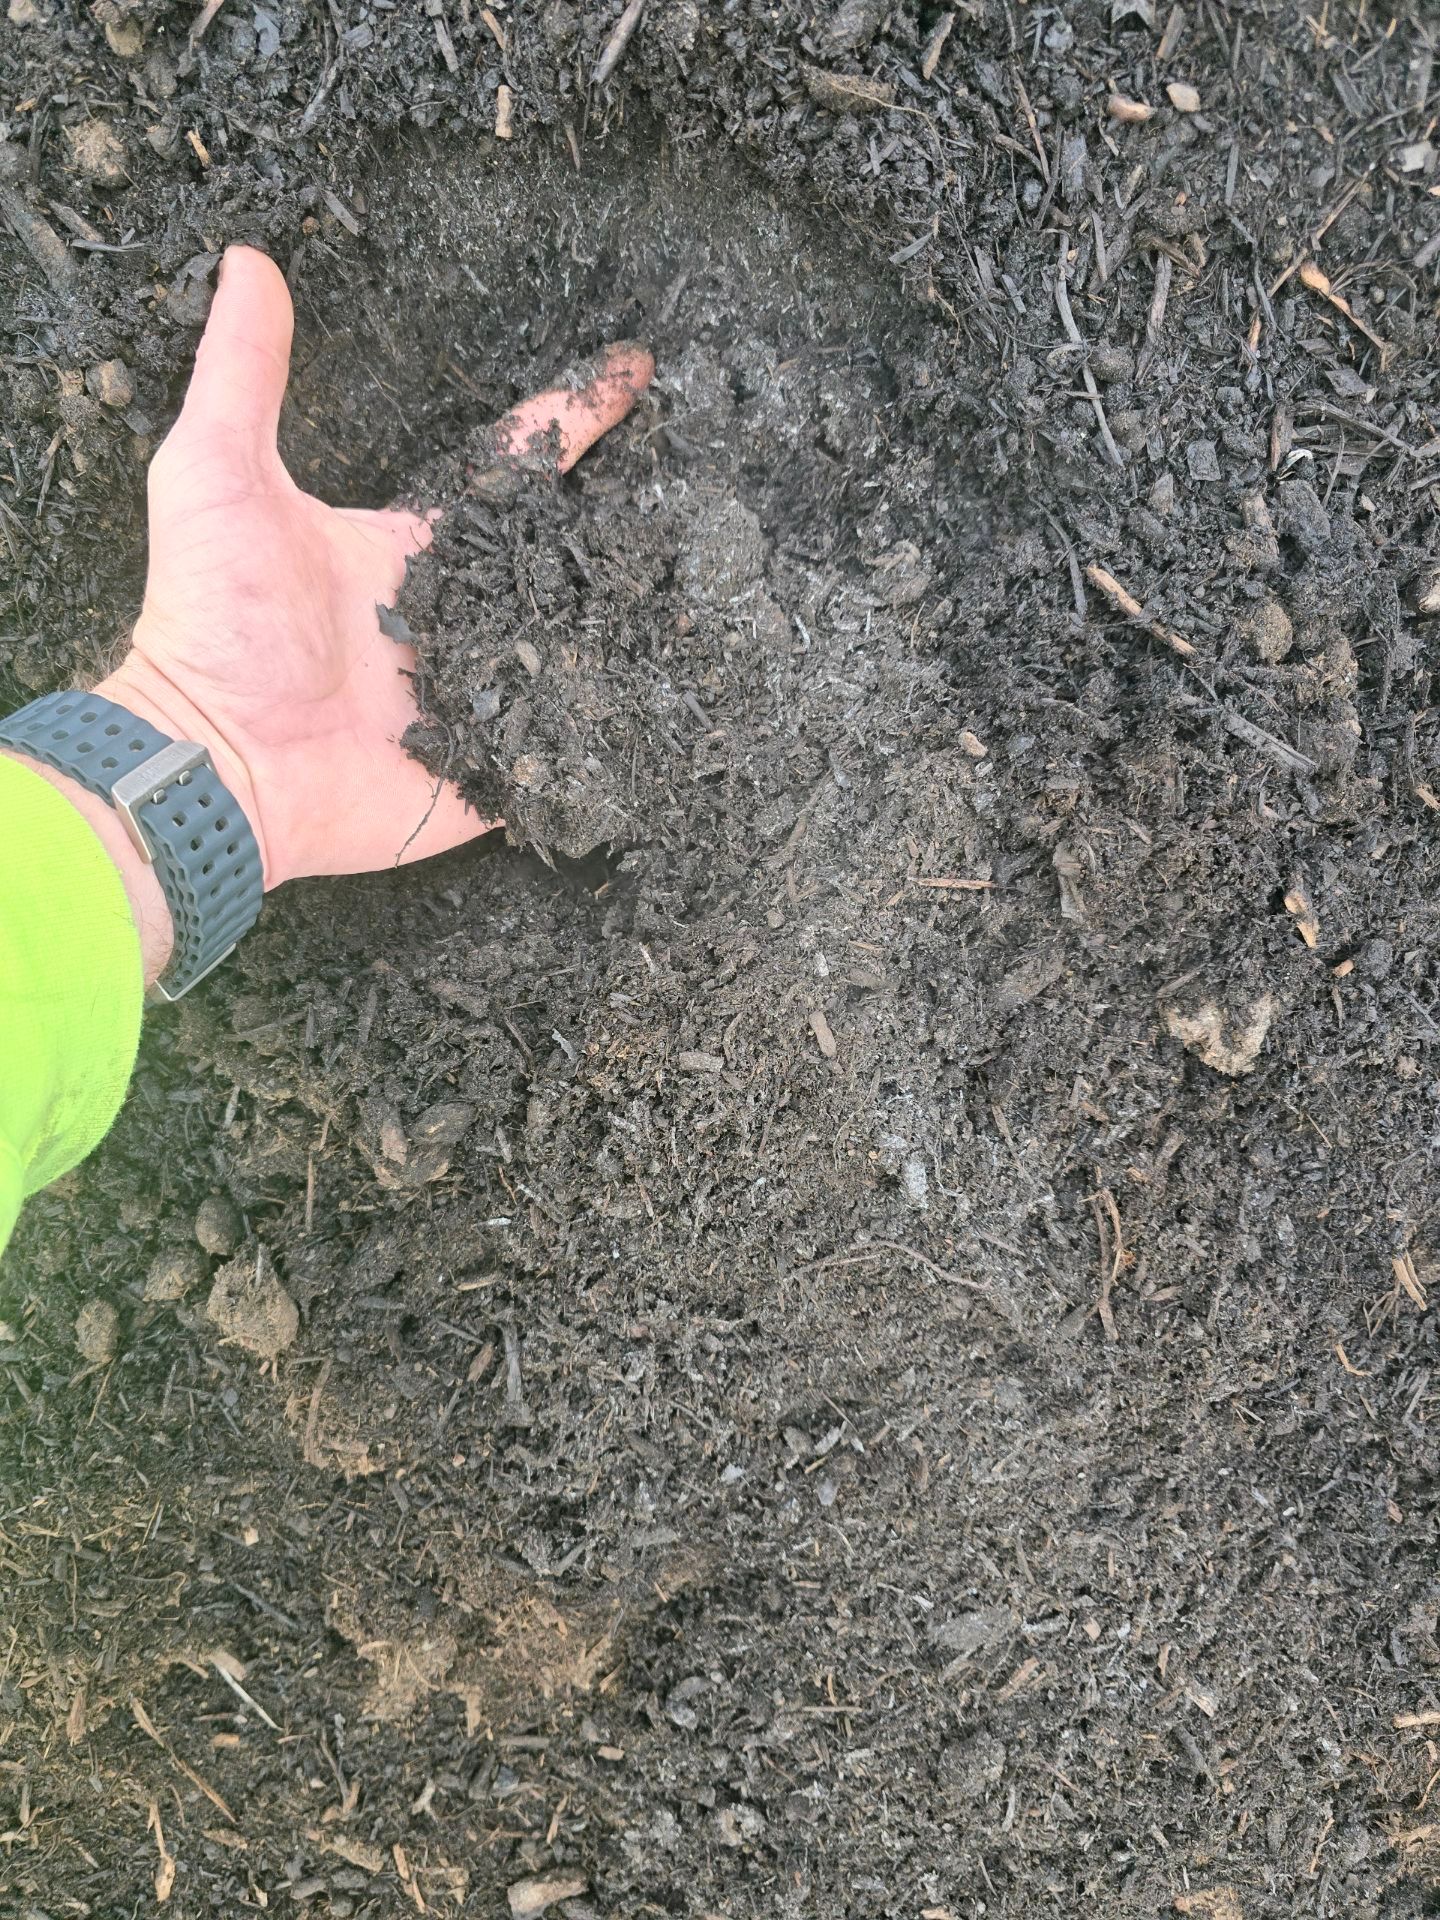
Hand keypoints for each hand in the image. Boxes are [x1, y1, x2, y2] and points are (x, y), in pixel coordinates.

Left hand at [99, 245, 651, 897]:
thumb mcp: (218, 476)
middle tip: (708, 483)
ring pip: (579, 651)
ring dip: (638, 623)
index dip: (572, 417)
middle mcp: (459, 615)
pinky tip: (684, 700)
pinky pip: (567, 750)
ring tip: (721, 581)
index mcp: (416, 548)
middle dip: (629, 522)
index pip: (512, 469)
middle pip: (563, 559)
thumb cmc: (214, 622)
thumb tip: (245, 258)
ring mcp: (481, 697)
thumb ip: (243, 374)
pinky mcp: (492, 772)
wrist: (219, 764)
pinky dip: (616, 732)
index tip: (636, 370)